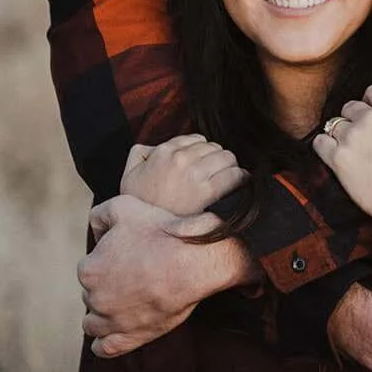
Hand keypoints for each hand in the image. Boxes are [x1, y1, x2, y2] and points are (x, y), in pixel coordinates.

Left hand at [77, 195, 251, 357]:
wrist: (194, 259)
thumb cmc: (162, 232)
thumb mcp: (124, 206)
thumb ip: (99, 216)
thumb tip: (95, 233)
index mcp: (89, 269)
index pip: (90, 269)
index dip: (109, 263)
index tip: (130, 259)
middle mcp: (94, 298)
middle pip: (92, 295)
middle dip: (108, 288)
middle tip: (135, 278)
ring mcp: (111, 321)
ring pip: (93, 323)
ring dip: (103, 315)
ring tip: (126, 305)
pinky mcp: (129, 337)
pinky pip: (105, 348)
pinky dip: (105, 342)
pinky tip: (114, 333)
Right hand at [119, 133, 246, 216]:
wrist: (144, 232)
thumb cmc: (140, 204)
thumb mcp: (131, 173)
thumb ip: (141, 152)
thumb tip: (158, 146)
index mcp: (163, 152)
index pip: (197, 139)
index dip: (203, 151)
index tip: (204, 162)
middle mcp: (179, 159)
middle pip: (215, 147)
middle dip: (217, 157)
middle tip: (217, 171)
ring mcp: (194, 175)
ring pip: (227, 157)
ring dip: (229, 166)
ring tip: (227, 176)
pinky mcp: (207, 193)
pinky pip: (235, 175)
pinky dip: (240, 177)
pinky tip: (239, 183)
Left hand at [312, 86, 371, 242]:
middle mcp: (369, 119)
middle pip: (351, 106)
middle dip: (357, 117)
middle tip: (366, 136)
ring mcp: (351, 138)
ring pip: (335, 123)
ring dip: (343, 133)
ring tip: (354, 148)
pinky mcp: (338, 159)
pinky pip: (319, 142)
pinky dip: (325, 146)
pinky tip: (336, 153)